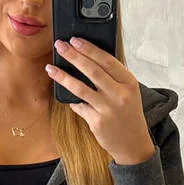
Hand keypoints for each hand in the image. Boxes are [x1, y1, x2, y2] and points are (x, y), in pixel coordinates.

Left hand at [45, 36, 155, 165]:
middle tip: (60, 46)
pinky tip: (65, 97)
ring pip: (81, 88)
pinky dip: (72, 101)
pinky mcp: (97, 122)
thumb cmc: (128, 115)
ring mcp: (108, 109)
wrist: (133, 144)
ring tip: (50, 68)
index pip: (107, 60)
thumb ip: (113, 78)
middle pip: (92, 70)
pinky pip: (79, 107)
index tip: (75, 40)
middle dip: (73, 56)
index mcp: (129, 83)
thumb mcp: (128, 93)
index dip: (89, 49)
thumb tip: (88, 60)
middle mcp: (119, 95)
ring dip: (63, 76)